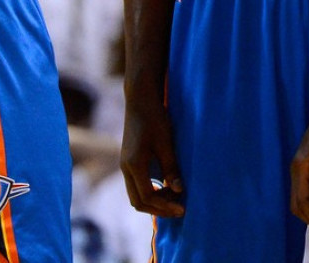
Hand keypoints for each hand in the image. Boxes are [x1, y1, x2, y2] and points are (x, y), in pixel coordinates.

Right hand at [121, 84, 184, 216]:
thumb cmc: (154, 118)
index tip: (182, 208)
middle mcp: (126, 168)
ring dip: (154, 201)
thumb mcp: (166, 143)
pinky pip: (137, 184)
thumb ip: (171, 168)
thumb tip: (180, 191)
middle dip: (158, 209)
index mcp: (134, 165)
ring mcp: (125, 165)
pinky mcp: (129, 160)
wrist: (140, 99)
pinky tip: (166, 186)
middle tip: (179, 209)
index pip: (147, 197)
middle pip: (138, 201)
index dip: (165, 206)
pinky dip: (150, 191)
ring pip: (136, 194)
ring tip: (175, 198)